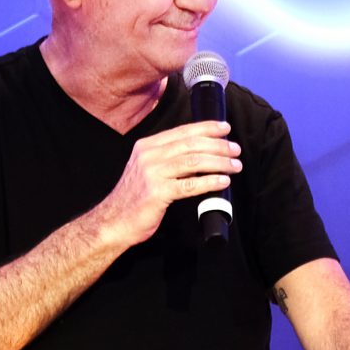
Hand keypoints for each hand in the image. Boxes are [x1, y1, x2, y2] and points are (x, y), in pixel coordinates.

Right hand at [96, 120, 238, 246]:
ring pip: (193, 161)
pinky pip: (190, 185)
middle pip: (191, 144)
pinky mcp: (157, 192)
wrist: (114, 221)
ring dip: (219, 162)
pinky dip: (209, 181)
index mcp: (147, 146)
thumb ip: (168, 158)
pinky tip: (223, 181)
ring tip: (235, 165)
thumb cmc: (136, 198)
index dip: (207, 128)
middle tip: (235, 150)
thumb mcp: (148, 169)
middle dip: (218, 145)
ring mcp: (152, 173)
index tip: (225, 128)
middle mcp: (149, 155)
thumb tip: (201, 153)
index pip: (182, 131)